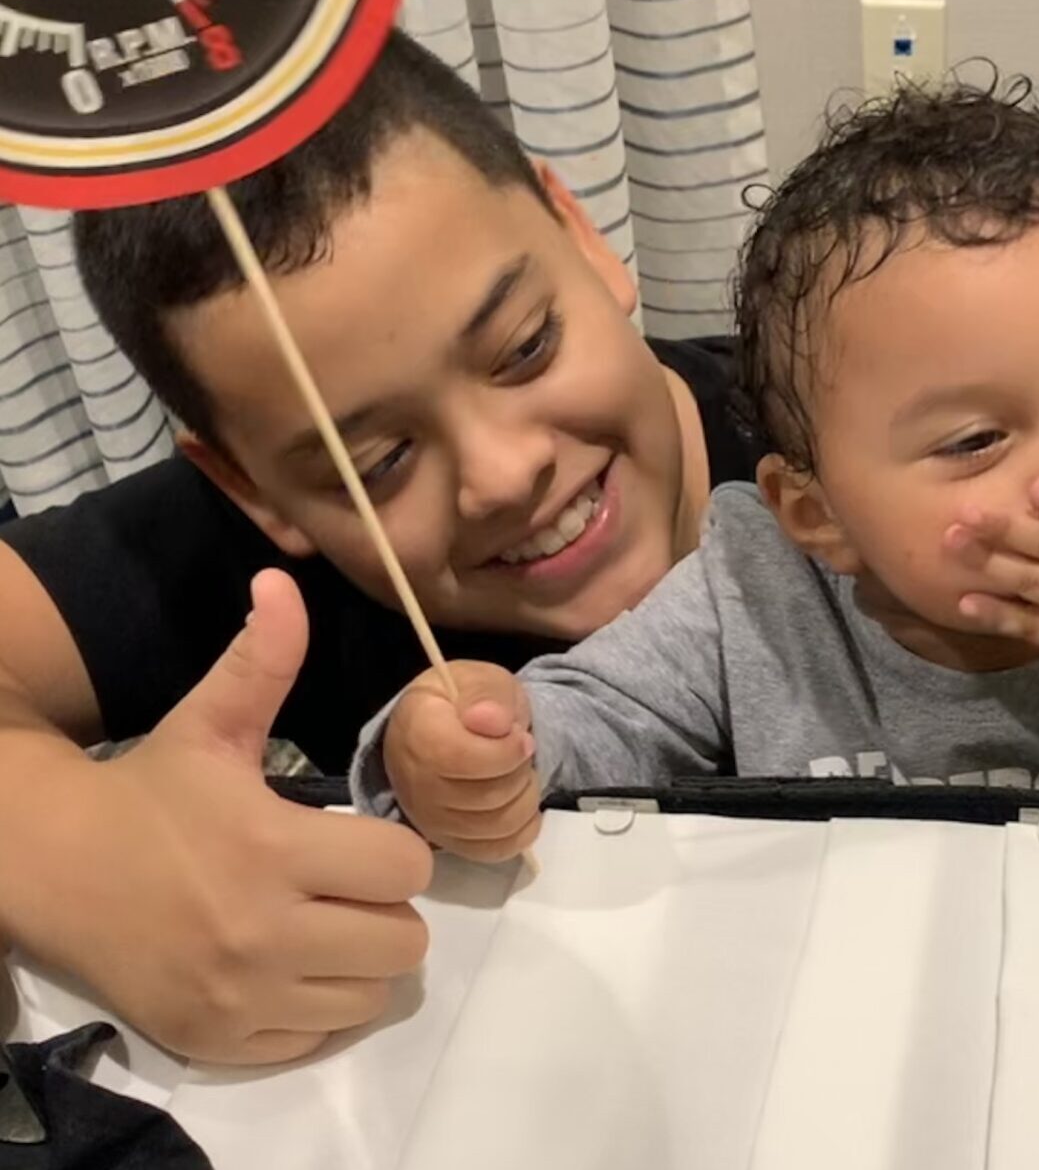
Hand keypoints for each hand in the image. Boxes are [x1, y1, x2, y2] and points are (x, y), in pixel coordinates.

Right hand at [10, 570, 432, 1064]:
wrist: (52, 869)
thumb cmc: (149, 793)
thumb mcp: (208, 723)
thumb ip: (261, 659)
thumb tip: (282, 581)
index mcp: (272, 847)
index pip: (406, 867)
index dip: (394, 851)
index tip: (358, 842)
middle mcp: (263, 931)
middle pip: (403, 938)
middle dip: (385, 908)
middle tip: (344, 888)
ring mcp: (242, 995)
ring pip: (372, 992)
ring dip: (359, 959)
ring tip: (319, 926)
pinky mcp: (221, 1038)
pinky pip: (320, 1035)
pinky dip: (317, 1006)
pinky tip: (285, 966)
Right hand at [383, 660, 541, 862]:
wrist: (450, 726)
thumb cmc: (467, 702)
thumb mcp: (481, 680)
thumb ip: (486, 695)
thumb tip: (490, 721)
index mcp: (416, 731)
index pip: (459, 758)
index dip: (504, 751)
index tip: (521, 735)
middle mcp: (414, 782)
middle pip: (486, 796)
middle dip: (520, 770)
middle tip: (519, 751)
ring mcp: (428, 818)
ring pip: (495, 826)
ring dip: (525, 797)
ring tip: (519, 773)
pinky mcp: (448, 841)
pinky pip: (494, 850)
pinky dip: (522, 828)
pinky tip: (521, 801)